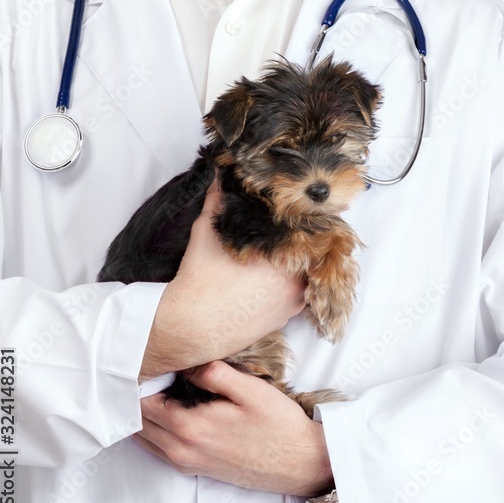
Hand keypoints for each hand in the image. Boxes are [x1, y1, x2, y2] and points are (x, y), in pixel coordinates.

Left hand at [134, 361, 333, 496]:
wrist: (299, 462)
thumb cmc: (279, 425)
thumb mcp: (251, 389)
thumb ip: (214, 373)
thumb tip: (185, 365)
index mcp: (189, 426)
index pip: (142, 401)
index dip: (143, 379)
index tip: (156, 362)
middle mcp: (180, 449)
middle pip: (137, 420)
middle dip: (139, 396)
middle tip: (156, 373)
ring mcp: (186, 462)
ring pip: (145, 437)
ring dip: (145, 415)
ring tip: (162, 390)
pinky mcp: (195, 469)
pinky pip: (159, 449)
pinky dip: (156, 431)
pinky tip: (174, 413)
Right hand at [140, 178, 305, 380]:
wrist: (190, 326)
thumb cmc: (198, 280)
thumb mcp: (207, 231)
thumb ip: (219, 201)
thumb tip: (222, 176)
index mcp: (282, 256)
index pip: (311, 230)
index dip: (307, 217)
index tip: (302, 209)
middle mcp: (295, 280)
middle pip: (313, 253)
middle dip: (304, 240)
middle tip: (292, 229)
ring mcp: (294, 301)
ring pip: (308, 274)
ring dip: (300, 263)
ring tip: (283, 251)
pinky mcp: (287, 317)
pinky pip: (300, 294)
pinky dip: (292, 283)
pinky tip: (275, 276)